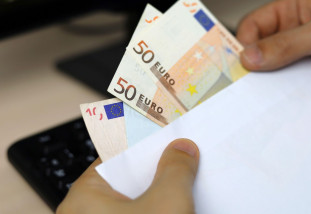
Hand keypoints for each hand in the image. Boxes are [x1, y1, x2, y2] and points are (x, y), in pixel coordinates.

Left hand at [56, 138, 198, 213]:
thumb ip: (176, 169)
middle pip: (131, 177)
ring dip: (165, 187)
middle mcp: (91, 212)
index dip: (146, 139)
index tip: (170, 130)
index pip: (118, 153)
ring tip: (191, 171)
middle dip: (161, 164)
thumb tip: (183, 149)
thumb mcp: (166, 204)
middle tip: (187, 150)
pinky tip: (185, 201)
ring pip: (141, 199)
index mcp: (87, 195)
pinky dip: (164, 207)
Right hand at [237, 0, 310, 89]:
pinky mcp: (310, 77)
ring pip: (273, 71)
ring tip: (265, 97)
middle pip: (260, 50)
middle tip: (246, 86)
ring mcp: (301, 57)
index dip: (243, 43)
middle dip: (253, 67)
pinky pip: (289, 86)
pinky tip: (284, 102)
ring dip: (269, 84)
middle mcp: (293, 33)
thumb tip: (250, 57)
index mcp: (293, 10)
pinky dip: (285, 95)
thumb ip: (289, 43)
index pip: (255, 26)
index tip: (239, 65)